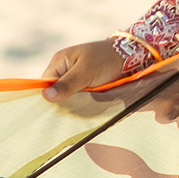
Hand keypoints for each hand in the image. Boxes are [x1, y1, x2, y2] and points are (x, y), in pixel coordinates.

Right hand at [42, 38, 178, 120]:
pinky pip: (80, 100)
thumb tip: (45, 96)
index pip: (44, 85)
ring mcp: (77, 81)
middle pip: (55, 94)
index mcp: (60, 63)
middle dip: (60, 106)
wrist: (133, 56)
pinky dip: (82, 107)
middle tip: (62, 122)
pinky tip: (83, 117)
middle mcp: (65, 71)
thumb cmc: (107, 58)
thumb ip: (67, 84)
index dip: (46, 100)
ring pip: (68, 100)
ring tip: (73, 122)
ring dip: (72, 108)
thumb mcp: (86, 71)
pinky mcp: (88, 88)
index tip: (48, 116)